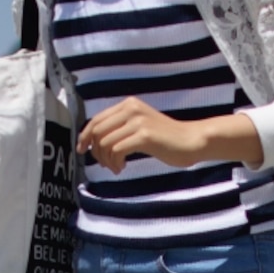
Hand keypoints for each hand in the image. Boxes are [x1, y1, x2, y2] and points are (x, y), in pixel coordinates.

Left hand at [79, 98, 217, 171]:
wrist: (191, 140)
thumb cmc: (165, 138)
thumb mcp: (140, 125)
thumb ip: (120, 127)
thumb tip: (93, 141)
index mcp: (128, 104)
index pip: (96, 119)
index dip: (84, 136)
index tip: (82, 150)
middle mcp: (131, 108)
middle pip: (97, 131)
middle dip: (95, 151)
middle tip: (104, 164)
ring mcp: (138, 121)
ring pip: (104, 143)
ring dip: (106, 160)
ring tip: (116, 167)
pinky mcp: (144, 135)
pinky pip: (116, 150)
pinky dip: (115, 162)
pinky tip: (122, 167)